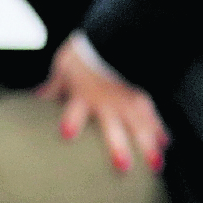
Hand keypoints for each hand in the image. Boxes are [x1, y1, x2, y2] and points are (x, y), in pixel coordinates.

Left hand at [36, 40, 169, 173]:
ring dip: (148, 144)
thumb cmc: (86, 54)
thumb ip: (53, 88)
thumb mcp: (64, 69)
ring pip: (140, 124)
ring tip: (156, 164)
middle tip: (124, 167)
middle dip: (119, 146)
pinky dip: (159, 129)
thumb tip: (36, 99)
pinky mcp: (141, 96)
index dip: (72, 120)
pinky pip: (152, 114)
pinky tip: (165, 142)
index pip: (75, 109)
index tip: (67, 133)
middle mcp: (106, 101)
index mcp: (83, 95)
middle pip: (114, 126)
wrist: (113, 35)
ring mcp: (126, 99)